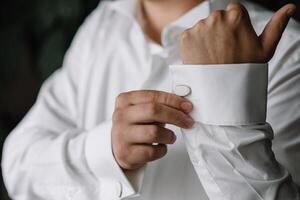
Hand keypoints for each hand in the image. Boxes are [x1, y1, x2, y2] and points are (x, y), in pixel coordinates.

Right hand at [112, 90, 193, 169]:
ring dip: (169, 135)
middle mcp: (120, 116)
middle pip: (153, 111)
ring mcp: (121, 135)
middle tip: (187, 121)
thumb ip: (159, 105)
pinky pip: (152, 151)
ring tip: (170, 137)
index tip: (187, 106)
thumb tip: (184, 105)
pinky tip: (160, 147)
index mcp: (125, 100)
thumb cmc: (136, 126)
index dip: (173, 100)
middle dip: (175, 116)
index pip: (153, 96)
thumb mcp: (142, 111)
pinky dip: (162, 149)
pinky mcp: (126, 153)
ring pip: (154, 132)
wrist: (118, 148)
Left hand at [180, 3, 296, 63]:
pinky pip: (190, 35)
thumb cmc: (245, 70)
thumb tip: (291, 7)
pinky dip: (194, 44)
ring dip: (206, 37)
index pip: (233, 10)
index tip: (233, 40)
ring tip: (213, 56)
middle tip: (223, 50)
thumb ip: (277, 25)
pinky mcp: (186, 37)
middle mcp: (216, 17)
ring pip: (203, 27)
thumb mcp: (265, 49)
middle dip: (220, 30)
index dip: (234, 25)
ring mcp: (199, 27)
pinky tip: (202, 57)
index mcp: (236, 16)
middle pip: (217, 17)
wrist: (221, 89)